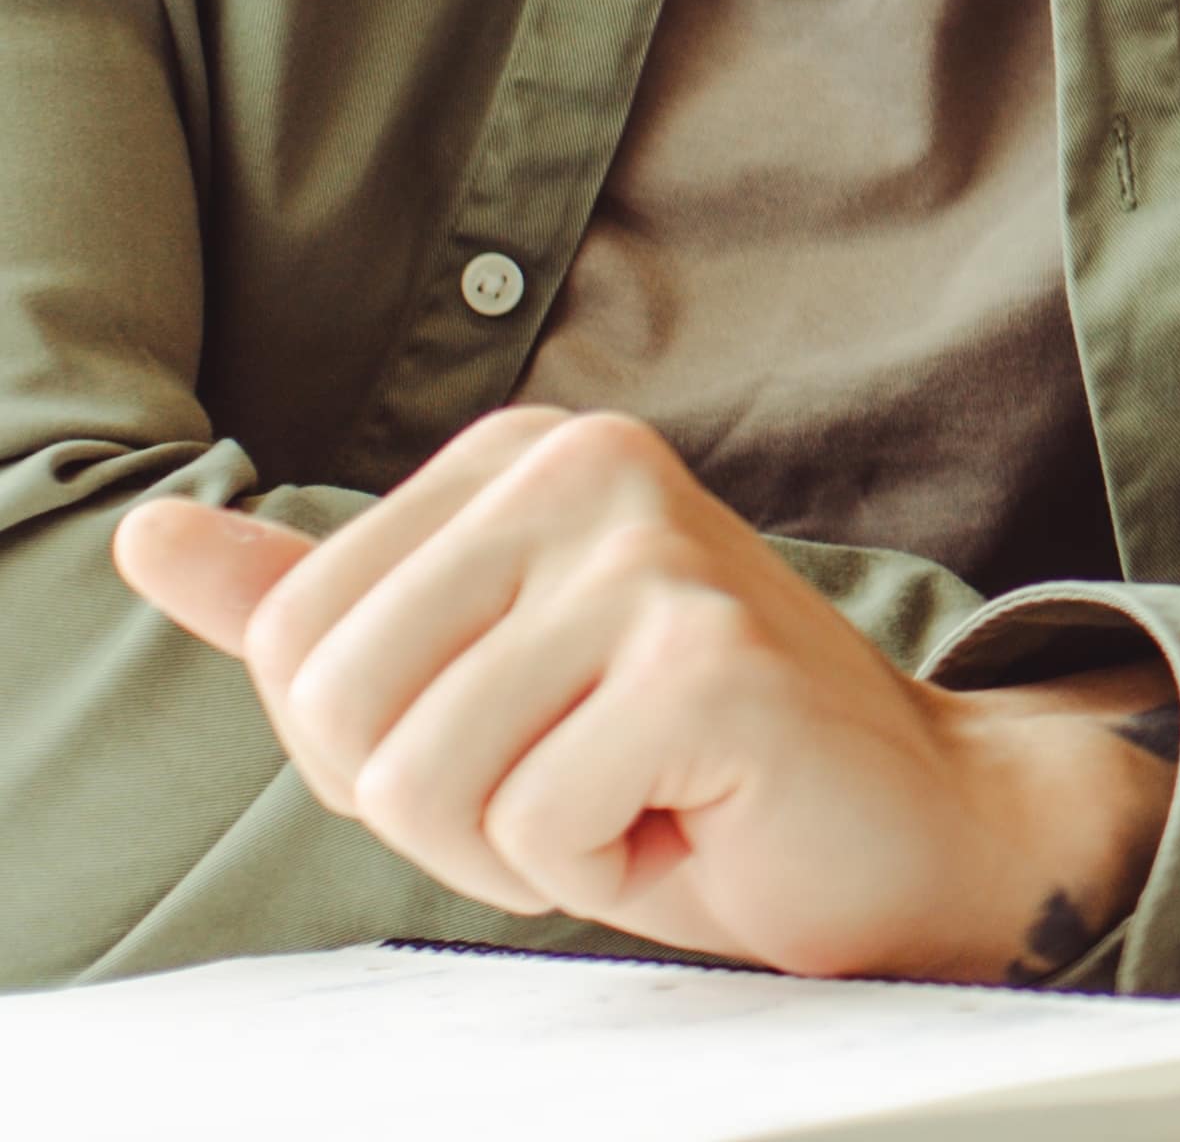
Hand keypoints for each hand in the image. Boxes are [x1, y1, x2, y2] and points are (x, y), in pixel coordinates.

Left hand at [113, 410, 1174, 980]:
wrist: (898, 824)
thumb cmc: (674, 764)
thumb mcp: (472, 675)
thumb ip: (315, 606)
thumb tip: (146, 533)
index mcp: (527, 452)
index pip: (295, 641)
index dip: (376, 747)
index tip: (518, 734)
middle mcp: (591, 465)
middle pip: (340, 710)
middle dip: (434, 805)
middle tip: (576, 780)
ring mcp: (658, 554)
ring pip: (424, 780)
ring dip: (516, 846)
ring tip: (635, 796)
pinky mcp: (709, 662)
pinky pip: (530, 826)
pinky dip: (596, 863)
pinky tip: (688, 813)